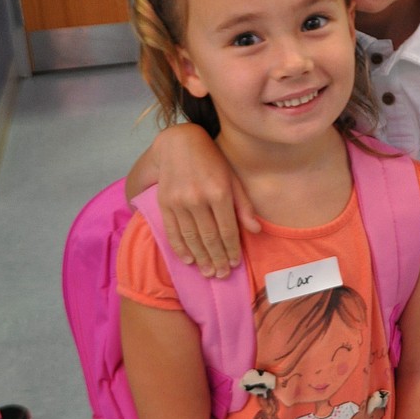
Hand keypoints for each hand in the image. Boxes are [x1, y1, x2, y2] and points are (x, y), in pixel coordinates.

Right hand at [153, 125, 259, 274]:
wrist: (179, 143)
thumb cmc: (212, 161)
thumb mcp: (233, 178)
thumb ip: (243, 205)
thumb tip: (255, 230)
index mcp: (219, 192)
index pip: (227, 229)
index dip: (231, 249)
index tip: (235, 263)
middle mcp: (198, 198)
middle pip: (209, 237)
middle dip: (217, 259)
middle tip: (222, 275)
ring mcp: (179, 202)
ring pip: (191, 238)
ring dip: (201, 258)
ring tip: (208, 272)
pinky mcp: (164, 203)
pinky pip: (173, 231)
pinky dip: (181, 248)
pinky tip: (189, 260)